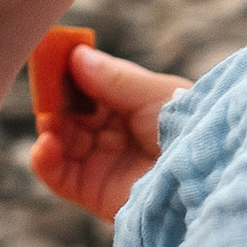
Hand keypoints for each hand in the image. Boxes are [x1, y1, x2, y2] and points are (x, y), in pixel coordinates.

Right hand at [27, 43, 190, 224]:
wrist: (204, 180)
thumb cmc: (189, 128)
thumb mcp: (152, 94)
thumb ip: (112, 78)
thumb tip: (77, 55)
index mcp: (133, 105)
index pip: (92, 85)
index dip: (70, 72)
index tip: (51, 55)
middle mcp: (116, 133)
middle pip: (72, 112)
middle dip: (55, 99)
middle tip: (42, 86)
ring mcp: (104, 162)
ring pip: (61, 140)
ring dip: (49, 127)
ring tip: (49, 119)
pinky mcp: (94, 191)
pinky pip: (58, 175)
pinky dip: (44, 159)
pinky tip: (46, 144)